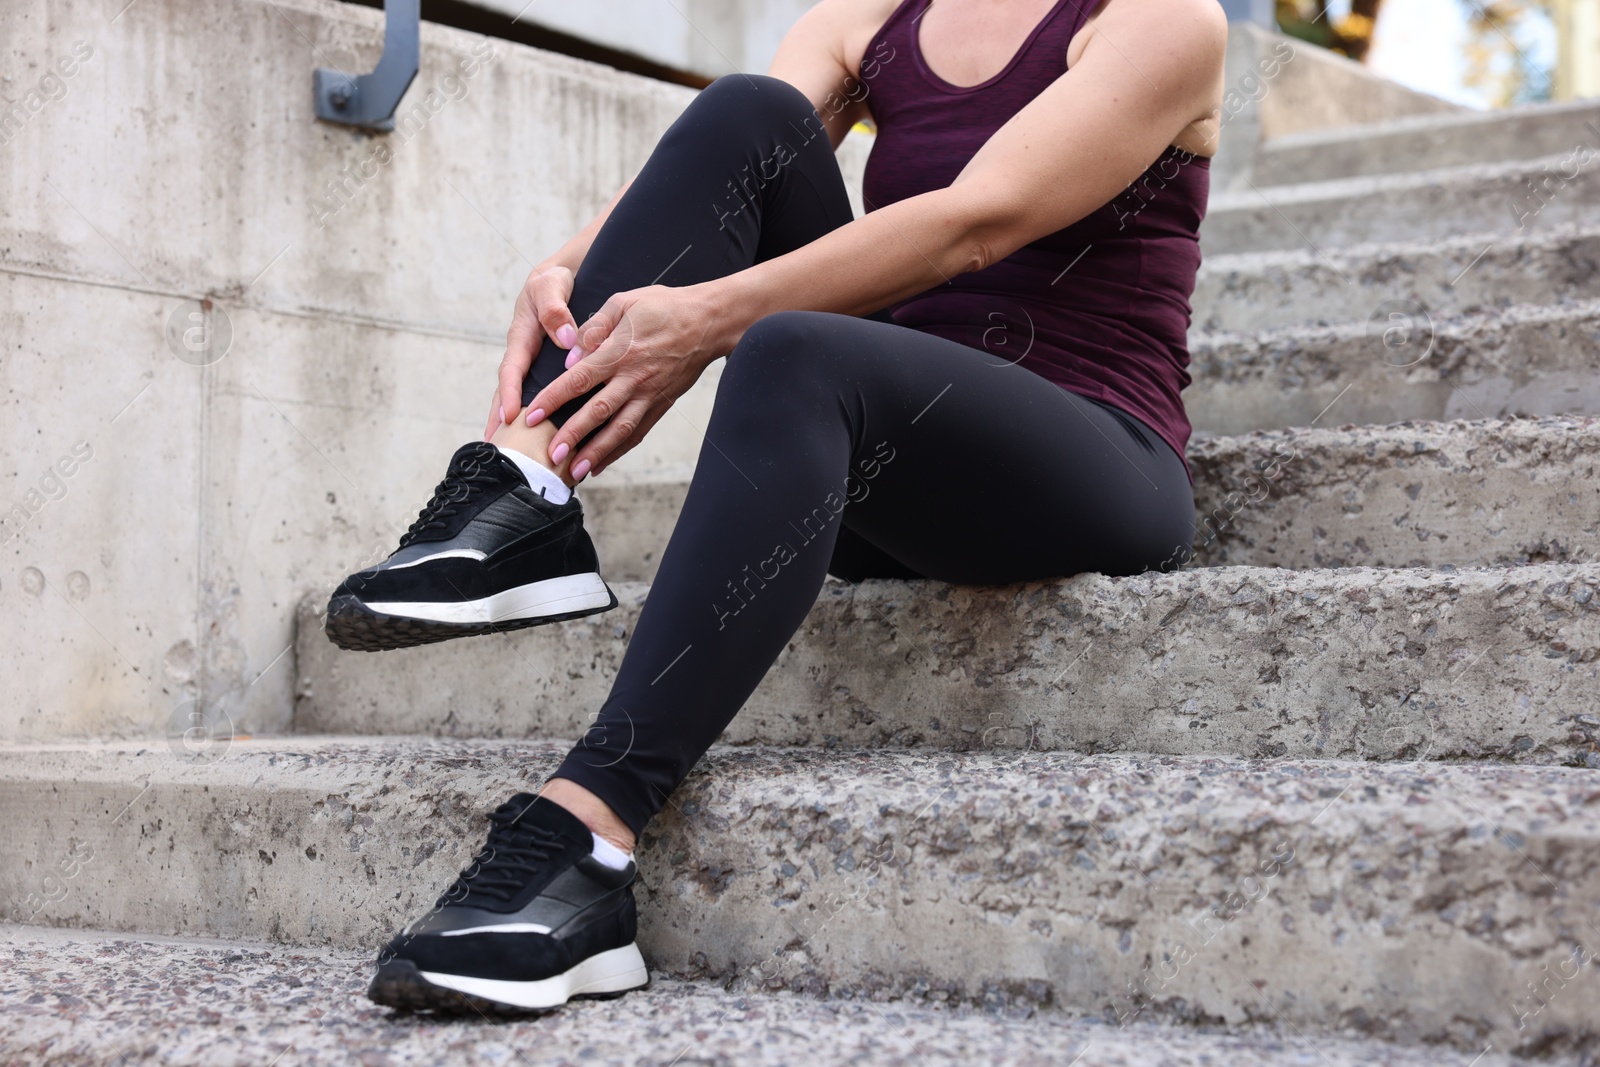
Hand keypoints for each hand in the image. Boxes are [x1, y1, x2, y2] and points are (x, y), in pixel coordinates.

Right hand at [485, 263, 579, 440]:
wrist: (561, 279)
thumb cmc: (554, 281)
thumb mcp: (551, 286)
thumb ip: (556, 310)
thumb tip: (565, 339)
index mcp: (521, 338)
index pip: (511, 370)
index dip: (508, 394)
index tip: (508, 417)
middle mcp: (524, 356)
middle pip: (508, 392)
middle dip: (500, 421)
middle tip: (496, 450)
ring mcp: (533, 365)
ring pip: (522, 397)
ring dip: (516, 425)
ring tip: (514, 455)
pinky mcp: (544, 370)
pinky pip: (539, 395)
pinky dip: (538, 415)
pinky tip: (544, 438)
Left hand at [523, 284, 725, 477]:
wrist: (708, 323)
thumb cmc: (663, 307)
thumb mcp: (624, 302)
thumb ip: (595, 327)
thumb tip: (571, 352)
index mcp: (620, 352)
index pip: (579, 379)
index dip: (553, 398)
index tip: (531, 415)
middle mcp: (634, 378)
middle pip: (598, 412)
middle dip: (572, 435)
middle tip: (550, 454)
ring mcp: (649, 395)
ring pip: (619, 430)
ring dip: (596, 453)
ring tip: (574, 472)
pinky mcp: (660, 405)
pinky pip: (638, 433)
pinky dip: (618, 451)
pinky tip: (600, 465)